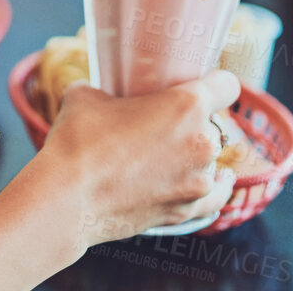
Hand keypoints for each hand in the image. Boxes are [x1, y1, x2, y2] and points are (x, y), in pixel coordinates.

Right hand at [40, 68, 240, 246]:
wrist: (66, 199)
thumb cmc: (77, 142)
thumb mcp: (87, 95)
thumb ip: (106, 89)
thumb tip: (102, 92)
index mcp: (186, 106)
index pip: (226, 84)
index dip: (216, 82)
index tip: (203, 84)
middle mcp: (202, 143)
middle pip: (215, 124)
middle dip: (194, 122)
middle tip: (164, 123)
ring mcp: (198, 181)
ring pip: (211, 159)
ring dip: (195, 154)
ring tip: (167, 154)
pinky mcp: (187, 210)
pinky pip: (214, 197)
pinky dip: (214, 188)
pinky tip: (217, 182)